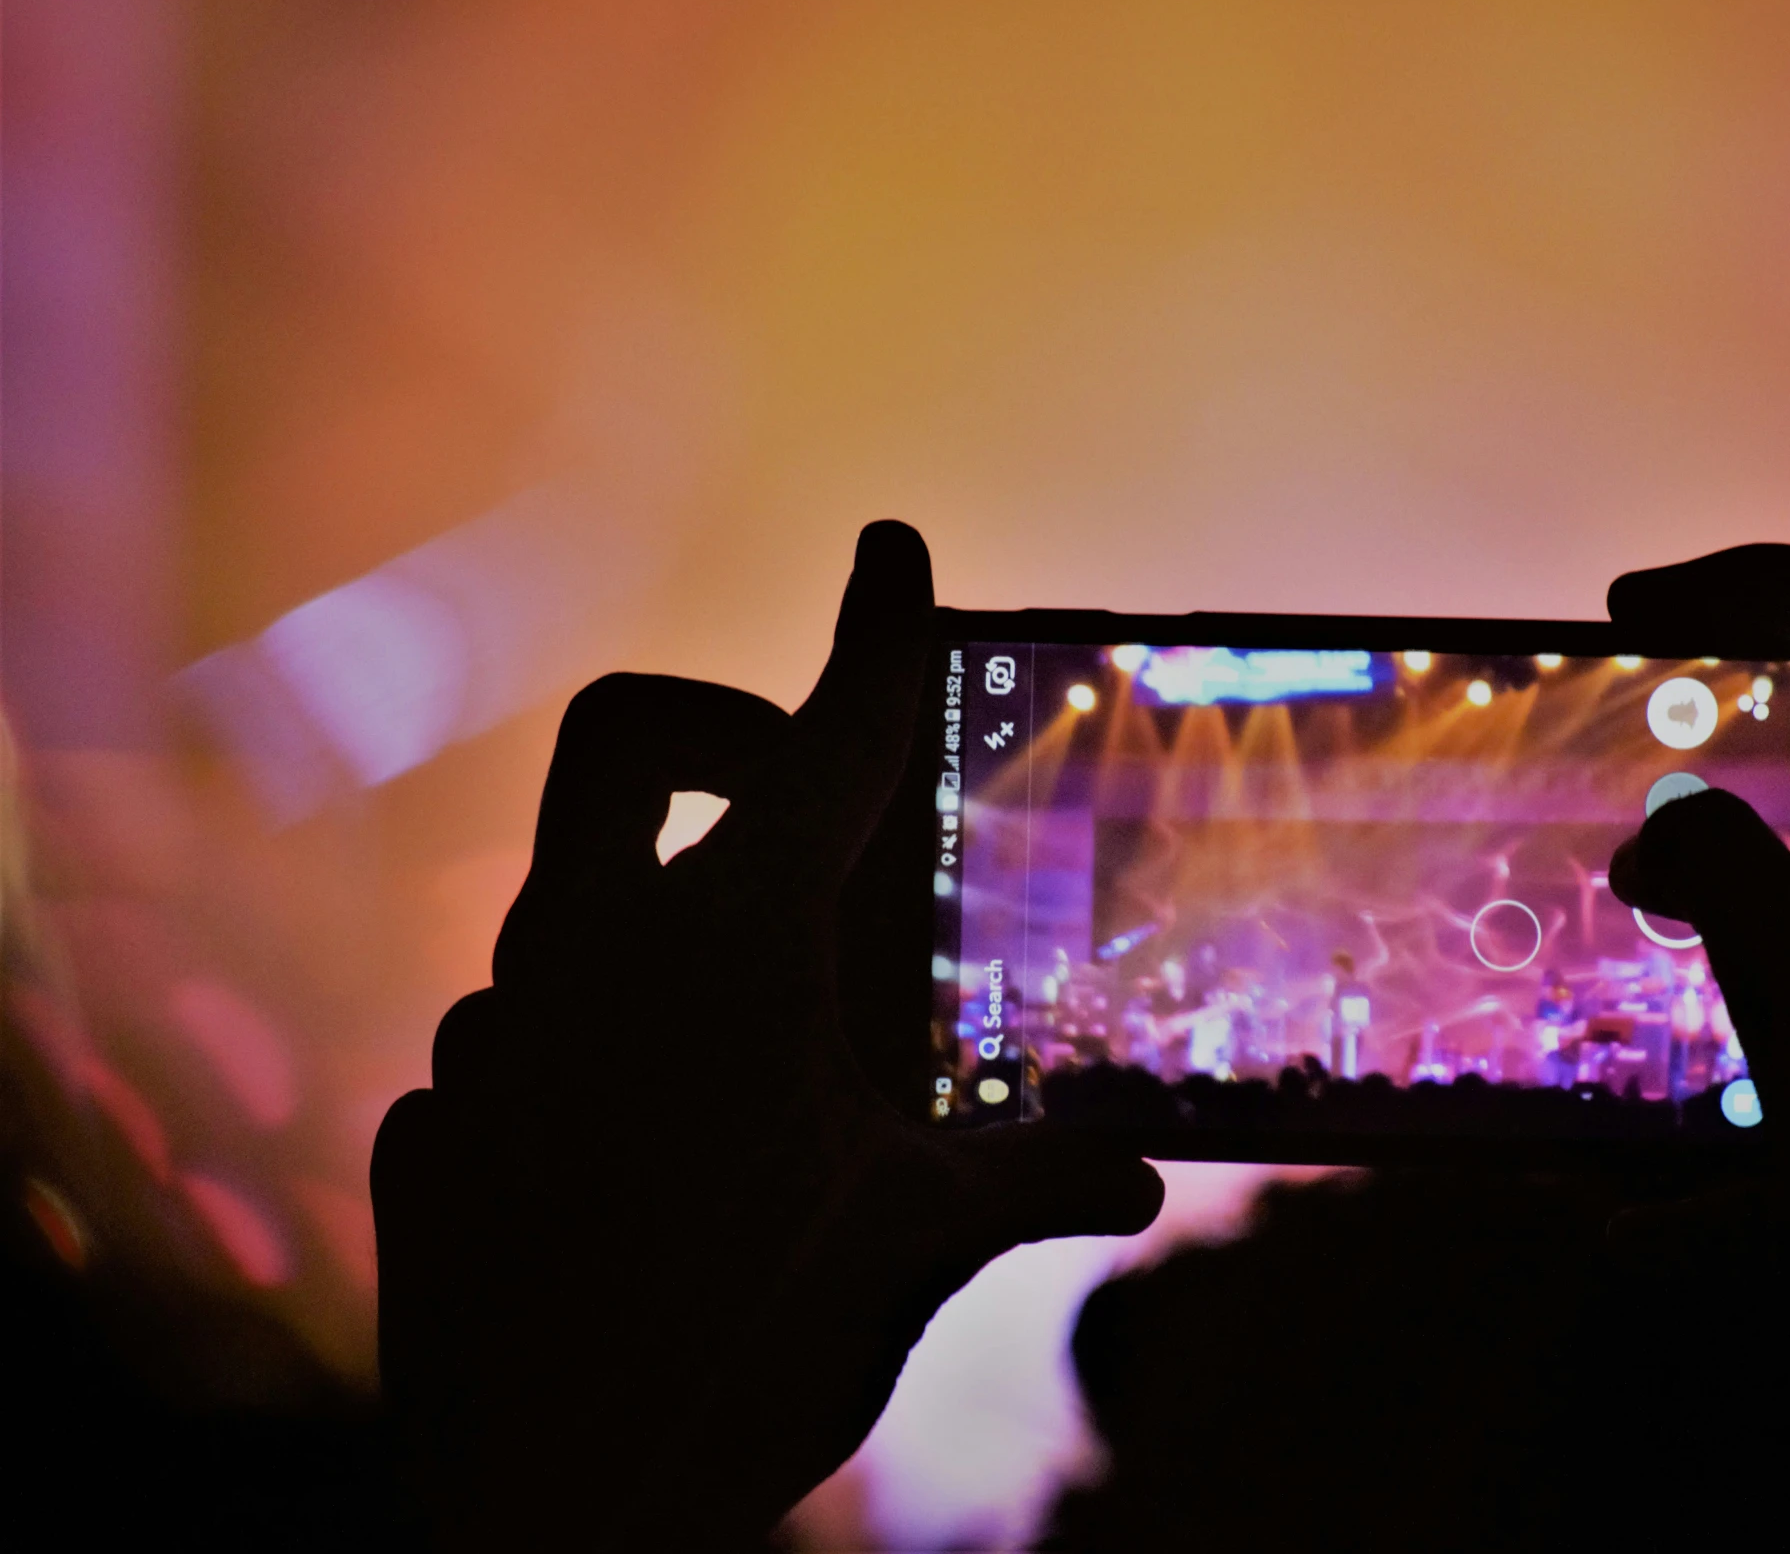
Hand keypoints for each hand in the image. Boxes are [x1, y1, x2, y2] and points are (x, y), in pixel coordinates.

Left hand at [371, 523, 1162, 1550]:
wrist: (552, 1513)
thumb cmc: (750, 1351)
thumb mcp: (918, 1246)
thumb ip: (1029, 1179)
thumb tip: (1140, 1173)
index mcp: (728, 944)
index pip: (831, 738)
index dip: (875, 631)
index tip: (890, 549)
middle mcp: (586, 958)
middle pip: (620, 738)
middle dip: (710, 721)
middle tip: (791, 793)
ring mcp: (488, 1038)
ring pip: (562, 906)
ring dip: (654, 925)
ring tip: (746, 1045)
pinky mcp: (433, 1129)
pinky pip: (508, 1041)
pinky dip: (583, 1053)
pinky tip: (642, 1158)